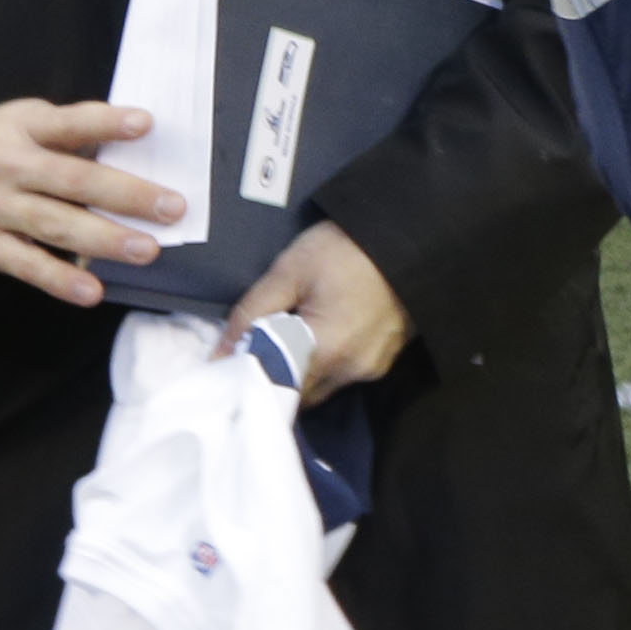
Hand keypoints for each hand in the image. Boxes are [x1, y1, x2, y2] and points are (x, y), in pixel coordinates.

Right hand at [0, 97, 173, 306]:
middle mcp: (8, 166)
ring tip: (146, 251)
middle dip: (125, 194)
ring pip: (54, 224)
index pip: (69, 123)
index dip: (106, 122)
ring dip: (103, 239)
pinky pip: (25, 264)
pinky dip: (58, 279)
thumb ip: (70, 133)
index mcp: (24, 129)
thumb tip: (136, 139)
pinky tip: (91, 290)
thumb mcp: (23, 125)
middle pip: (72, 180)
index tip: (146, 124)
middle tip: (171, 208)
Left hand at [216, 220, 407, 400]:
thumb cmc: (346, 248)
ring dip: (305, 370)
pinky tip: (327, 331)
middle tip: (263, 346)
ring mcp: (373, 368)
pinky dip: (329, 361)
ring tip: (295, 335)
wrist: (411, 235)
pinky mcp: (387, 358)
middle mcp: (351, 371)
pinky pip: (346, 373)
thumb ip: (250, 315)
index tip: (235, 362)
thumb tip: (219, 356)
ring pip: (323, 386)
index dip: (251, 378)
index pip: (274, 389)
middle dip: (278, 376)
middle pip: (299, 394)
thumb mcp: (290, 270)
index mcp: (324, 352)